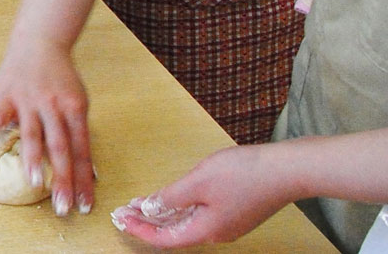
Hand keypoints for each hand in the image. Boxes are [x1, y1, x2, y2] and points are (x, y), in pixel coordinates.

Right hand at [0, 35, 93, 216]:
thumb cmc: (60, 77)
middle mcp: (54, 106)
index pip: (82, 150)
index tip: (83, 205)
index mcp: (75, 109)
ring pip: (33, 132)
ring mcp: (30, 99)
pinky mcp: (8, 93)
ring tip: (34, 182)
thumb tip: (87, 169)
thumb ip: (77, 132)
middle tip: (63, 208)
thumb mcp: (77, 100)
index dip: (83, 179)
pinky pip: (2, 110)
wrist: (40, 40)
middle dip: (63, 180)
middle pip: (61, 148)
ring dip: (34, 158)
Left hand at [111, 145, 294, 246]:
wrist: (287, 169)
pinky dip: (180, 208)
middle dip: (147, 222)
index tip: (120, 217)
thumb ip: (170, 198)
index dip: (140, 229)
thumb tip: (149, 210)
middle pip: (174, 233)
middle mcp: (217, 233)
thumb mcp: (198, 182)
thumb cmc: (245, 174)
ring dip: (163, 214)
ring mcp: (228, 223)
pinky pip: (200, 215)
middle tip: (125, 211)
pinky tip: (172, 197)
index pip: (164, 239)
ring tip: (141, 203)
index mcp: (206, 230)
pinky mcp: (236, 211)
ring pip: (187, 223)